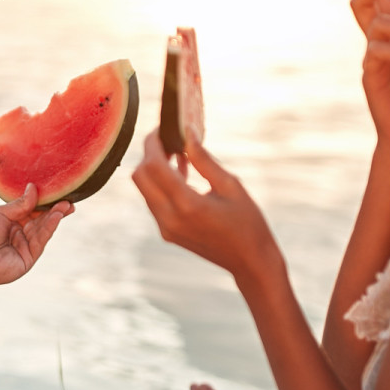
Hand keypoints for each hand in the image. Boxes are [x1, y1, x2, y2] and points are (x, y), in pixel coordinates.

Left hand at [0, 183, 73, 289]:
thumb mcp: (0, 213)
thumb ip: (20, 204)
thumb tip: (33, 188)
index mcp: (11, 222)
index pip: (32, 210)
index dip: (44, 202)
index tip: (57, 193)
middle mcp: (20, 234)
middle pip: (41, 220)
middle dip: (54, 210)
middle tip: (69, 200)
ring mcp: (25, 247)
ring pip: (43, 230)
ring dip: (54, 218)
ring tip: (65, 206)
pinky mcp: (29, 258)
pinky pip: (41, 240)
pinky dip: (49, 228)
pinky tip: (56, 217)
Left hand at [131, 132, 277, 286]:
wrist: (249, 261)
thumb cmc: (247, 222)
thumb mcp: (231, 185)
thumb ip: (205, 159)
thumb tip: (187, 133)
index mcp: (187, 205)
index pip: (154, 166)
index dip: (153, 143)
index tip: (162, 129)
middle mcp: (169, 218)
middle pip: (140, 176)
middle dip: (150, 155)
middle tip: (169, 141)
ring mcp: (166, 228)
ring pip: (144, 189)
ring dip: (155, 169)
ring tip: (179, 155)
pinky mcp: (167, 233)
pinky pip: (154, 202)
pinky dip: (161, 185)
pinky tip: (182, 174)